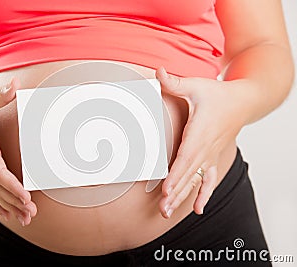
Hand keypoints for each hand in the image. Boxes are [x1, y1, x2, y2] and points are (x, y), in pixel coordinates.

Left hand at [156, 67, 244, 217]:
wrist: (244, 101)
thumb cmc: (219, 94)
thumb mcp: (196, 86)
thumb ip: (175, 82)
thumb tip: (158, 72)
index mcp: (200, 132)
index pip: (186, 158)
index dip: (176, 175)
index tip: (166, 189)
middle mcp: (207, 148)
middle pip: (189, 175)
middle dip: (175, 193)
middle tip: (162, 210)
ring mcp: (212, 156)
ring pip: (196, 181)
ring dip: (183, 197)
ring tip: (169, 212)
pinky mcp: (214, 158)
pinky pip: (209, 180)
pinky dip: (203, 194)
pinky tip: (197, 209)